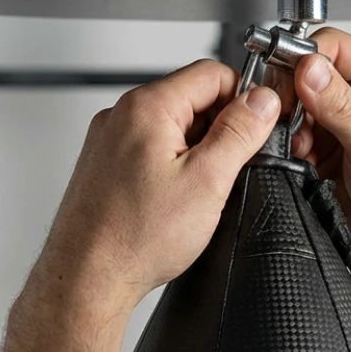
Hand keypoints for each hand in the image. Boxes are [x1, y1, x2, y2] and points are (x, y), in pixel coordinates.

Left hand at [21, 61, 280, 319]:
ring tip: (195, 195)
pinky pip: (151, 149)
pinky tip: (173, 202)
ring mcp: (109, 139)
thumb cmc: (134, 237)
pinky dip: (171, 168)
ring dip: (196, 152)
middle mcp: (121, 115)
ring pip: (173, 127)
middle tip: (227, 172)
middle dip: (220, 130)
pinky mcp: (105, 164)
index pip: (212, 73)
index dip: (244, 99)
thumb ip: (240, 133)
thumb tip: (262, 102)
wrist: (88, 277)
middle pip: (192, 98)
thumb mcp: (208, 181)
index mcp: (147, 106)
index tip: (256, 128)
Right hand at [291, 28, 350, 275]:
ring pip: (294, 106)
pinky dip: (288, 149)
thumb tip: (310, 69)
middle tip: (289, 123)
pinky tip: (301, 164)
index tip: (286, 85)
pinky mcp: (325, 148)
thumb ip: (341, 107)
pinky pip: (291, 135)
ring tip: (303, 151)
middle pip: (307, 74)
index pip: (333, 47)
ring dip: (289, 128)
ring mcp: (342, 123)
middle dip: (292, 100)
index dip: (304, 61)